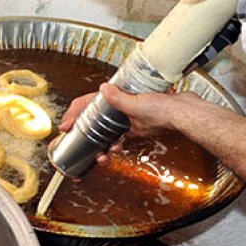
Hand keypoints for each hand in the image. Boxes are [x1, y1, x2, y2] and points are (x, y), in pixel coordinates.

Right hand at [55, 83, 192, 167]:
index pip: (87, 103)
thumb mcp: (138, 102)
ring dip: (98, 146)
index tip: (66, 125)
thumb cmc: (163, 105)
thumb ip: (119, 98)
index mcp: (115, 97)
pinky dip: (112, 148)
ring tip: (99, 156)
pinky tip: (113, 152)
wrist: (179, 117)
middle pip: (91, 120)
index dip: (74, 113)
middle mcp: (116, 108)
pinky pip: (115, 141)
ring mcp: (123, 120)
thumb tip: (103, 88)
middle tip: (74, 144)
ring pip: (103, 134)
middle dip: (81, 134)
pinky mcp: (131, 131)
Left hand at [98, 82, 191, 136]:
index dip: (105, 119)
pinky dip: (146, 90)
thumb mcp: (134, 105)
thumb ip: (117, 99)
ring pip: (137, 104)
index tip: (99, 110)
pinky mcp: (161, 104)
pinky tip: (143, 83)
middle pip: (125, 113)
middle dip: (118, 104)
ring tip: (124, 86)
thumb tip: (104, 90)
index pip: (114, 126)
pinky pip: (149, 97)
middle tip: (111, 94)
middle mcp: (142, 123)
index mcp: (133, 129)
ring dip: (132, 96)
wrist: (187, 109)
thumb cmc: (164, 115)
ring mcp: (152, 114)